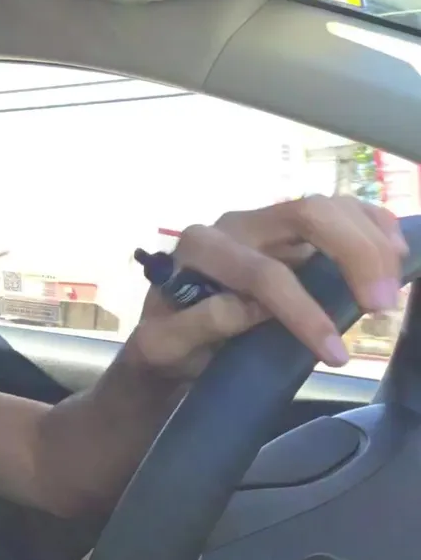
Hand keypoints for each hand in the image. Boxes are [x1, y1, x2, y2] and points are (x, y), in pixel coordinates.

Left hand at [125, 195, 406, 380]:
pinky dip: (371, 224)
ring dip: (368, 240)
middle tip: (379, 306)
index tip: (335, 352)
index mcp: (200, 249)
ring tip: (390, 284)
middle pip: (304, 216)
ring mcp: (265, 222)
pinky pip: (338, 211)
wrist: (170, 338)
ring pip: (326, 207)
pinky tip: (395, 249)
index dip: (303, 311)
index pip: (262, 271)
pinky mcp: (290, 230)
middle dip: (351, 255)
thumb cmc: (167, 344)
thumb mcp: (163, 346)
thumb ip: (197, 325)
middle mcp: (233, 225)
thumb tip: (247, 308)